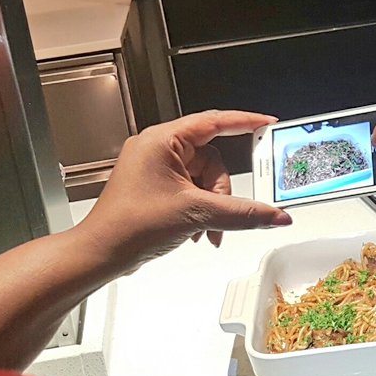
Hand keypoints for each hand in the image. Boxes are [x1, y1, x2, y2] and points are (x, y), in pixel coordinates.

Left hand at [74, 111, 292, 274]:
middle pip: (212, 159)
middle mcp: (158, 149)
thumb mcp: (196, 214)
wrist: (100, 254)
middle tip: (223, 211)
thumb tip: (275, 214)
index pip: (214, 121)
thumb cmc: (128, 226)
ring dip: (213, 206)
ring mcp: (157, 169)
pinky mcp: (157, 187)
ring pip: (205, 179)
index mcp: (162, 141)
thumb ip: (242, 213)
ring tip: (206, 228)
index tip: (267, 124)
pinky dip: (202, 210)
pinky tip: (198, 229)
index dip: (245, 121)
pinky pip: (193, 190)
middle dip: (221, 191)